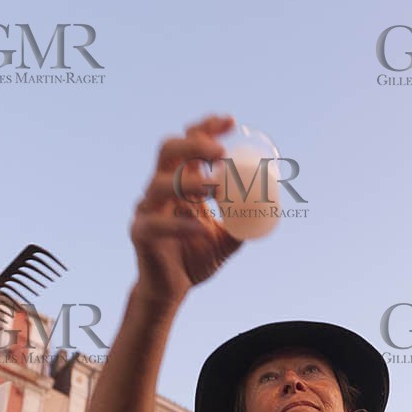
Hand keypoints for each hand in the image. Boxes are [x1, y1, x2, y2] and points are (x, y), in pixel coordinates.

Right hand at [131, 115, 242, 301]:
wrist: (171, 290)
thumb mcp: (226, 239)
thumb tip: (271, 208)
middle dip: (194, 145)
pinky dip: (182, 225)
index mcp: (180, 184)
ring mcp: (147, 210)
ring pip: (161, 184)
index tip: (230, 121)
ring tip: (217, 187)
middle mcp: (160, 190)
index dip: (206, 128)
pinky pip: (158, 223)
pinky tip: (202, 228)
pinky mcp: (141, 233)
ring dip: (190, 181)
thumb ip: (243, 222)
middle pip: (169, 151)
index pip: (188, 144)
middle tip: (220, 152)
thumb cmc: (195, 259)